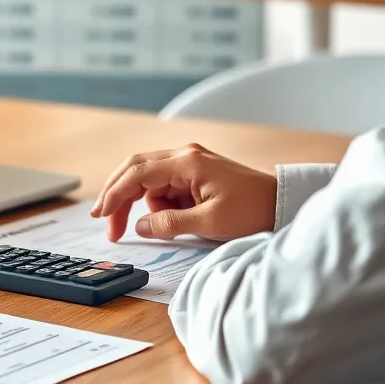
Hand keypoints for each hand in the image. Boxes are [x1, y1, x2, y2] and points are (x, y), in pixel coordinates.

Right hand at [90, 144, 277, 242]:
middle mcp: (184, 156)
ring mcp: (190, 163)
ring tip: (165, 227)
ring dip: (146, 205)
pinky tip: (174, 219)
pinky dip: (161, 204)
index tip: (101, 216)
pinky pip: (165, 187)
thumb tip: (140, 227)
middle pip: (135, 170)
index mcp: (187, 162)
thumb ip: (170, 223)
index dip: (114, 195)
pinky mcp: (195, 174)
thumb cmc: (253, 211)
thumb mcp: (210, 223)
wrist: (283, 205)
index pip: (137, 174)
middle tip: (106, 223)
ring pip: (149, 181)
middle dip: (118, 196)